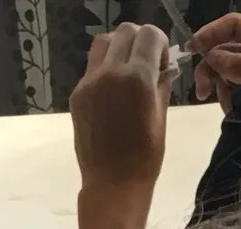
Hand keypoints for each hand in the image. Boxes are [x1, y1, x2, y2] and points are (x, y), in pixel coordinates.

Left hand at [72, 23, 170, 197]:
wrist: (112, 184)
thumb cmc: (146, 157)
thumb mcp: (162, 117)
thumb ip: (161, 84)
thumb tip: (162, 67)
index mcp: (138, 78)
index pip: (148, 35)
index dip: (159, 44)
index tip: (162, 63)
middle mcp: (111, 72)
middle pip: (125, 31)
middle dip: (139, 41)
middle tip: (146, 64)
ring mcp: (90, 82)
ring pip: (104, 42)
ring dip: (119, 48)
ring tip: (127, 73)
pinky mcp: (78, 93)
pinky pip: (93, 67)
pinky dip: (105, 69)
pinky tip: (114, 94)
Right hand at [191, 13, 240, 109]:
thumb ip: (237, 64)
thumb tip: (213, 57)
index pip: (233, 25)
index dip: (210, 33)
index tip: (191, 49)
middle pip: (226, 50)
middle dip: (210, 69)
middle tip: (201, 91)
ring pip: (229, 74)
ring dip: (221, 89)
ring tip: (227, 107)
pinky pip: (238, 92)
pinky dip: (232, 101)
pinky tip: (234, 112)